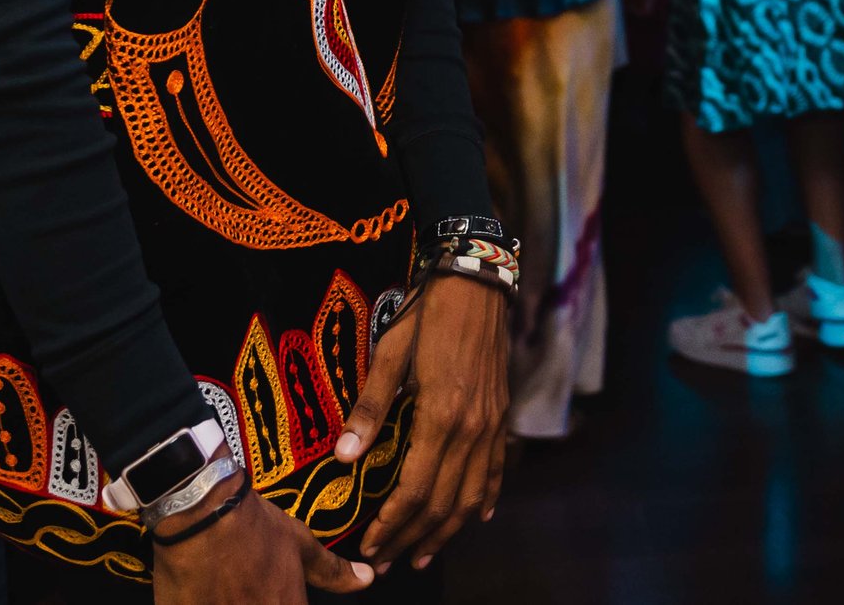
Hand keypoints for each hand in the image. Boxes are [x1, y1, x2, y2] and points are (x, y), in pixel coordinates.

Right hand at [150, 464, 373, 603]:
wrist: (202, 510)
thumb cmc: (253, 527)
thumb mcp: (299, 545)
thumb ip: (332, 571)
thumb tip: (366, 579)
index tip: (277, 596)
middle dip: (257, 603)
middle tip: (248, 588)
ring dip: (232, 604)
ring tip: (230, 589)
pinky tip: (207, 596)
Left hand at [338, 273, 509, 572]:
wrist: (476, 281)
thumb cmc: (428, 314)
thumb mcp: (390, 354)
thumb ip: (369, 408)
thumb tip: (343, 456)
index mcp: (441, 416)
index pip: (415, 490)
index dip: (392, 525)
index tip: (371, 547)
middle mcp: (472, 429)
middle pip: (443, 502)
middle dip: (413, 538)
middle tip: (388, 562)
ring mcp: (491, 424)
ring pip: (472, 495)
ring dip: (448, 530)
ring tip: (424, 554)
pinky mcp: (500, 415)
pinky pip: (497, 469)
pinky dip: (486, 498)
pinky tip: (476, 517)